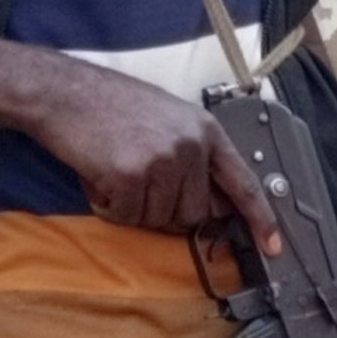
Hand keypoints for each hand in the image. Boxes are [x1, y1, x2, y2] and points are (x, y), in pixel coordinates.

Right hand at [36, 68, 280, 257]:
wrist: (64, 91)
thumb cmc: (112, 106)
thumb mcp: (169, 120)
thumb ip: (196, 157)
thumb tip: (213, 203)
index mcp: (206, 131)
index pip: (244, 182)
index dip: (260, 218)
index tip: (273, 246)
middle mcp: (191, 146)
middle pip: (194, 213)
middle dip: (165, 209)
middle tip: (136, 180)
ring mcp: (162, 161)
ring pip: (158, 219)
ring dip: (132, 206)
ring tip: (114, 170)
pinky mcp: (130, 175)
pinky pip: (125, 216)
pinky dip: (107, 205)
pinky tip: (98, 175)